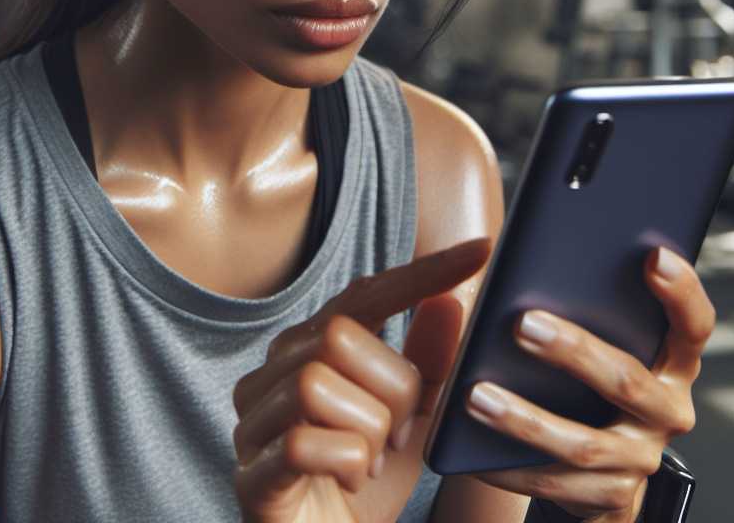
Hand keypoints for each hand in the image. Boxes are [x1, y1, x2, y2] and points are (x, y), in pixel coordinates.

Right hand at [232, 237, 491, 522]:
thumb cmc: (365, 482)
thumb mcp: (414, 421)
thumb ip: (429, 364)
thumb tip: (452, 301)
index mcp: (310, 348)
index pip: (364, 294)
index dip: (422, 273)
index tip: (483, 251)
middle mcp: (272, 373)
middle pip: (339, 337)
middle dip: (393, 388)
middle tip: (399, 433)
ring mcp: (254, 423)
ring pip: (317, 384)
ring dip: (370, 430)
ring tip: (375, 459)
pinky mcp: (250, 474)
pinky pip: (303, 442)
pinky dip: (347, 462)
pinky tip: (353, 477)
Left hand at [467, 246, 712, 521]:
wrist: (592, 474)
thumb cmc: (583, 386)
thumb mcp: (592, 344)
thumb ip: (573, 304)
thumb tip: (508, 261)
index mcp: (673, 363)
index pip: (694, 326)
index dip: (681, 292)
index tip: (653, 256)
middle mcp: (668, 412)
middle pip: (628, 381)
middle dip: (574, 352)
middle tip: (524, 324)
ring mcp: (642, 459)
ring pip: (585, 443)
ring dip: (527, 420)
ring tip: (477, 395)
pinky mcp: (613, 498)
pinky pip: (556, 485)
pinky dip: (511, 468)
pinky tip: (472, 450)